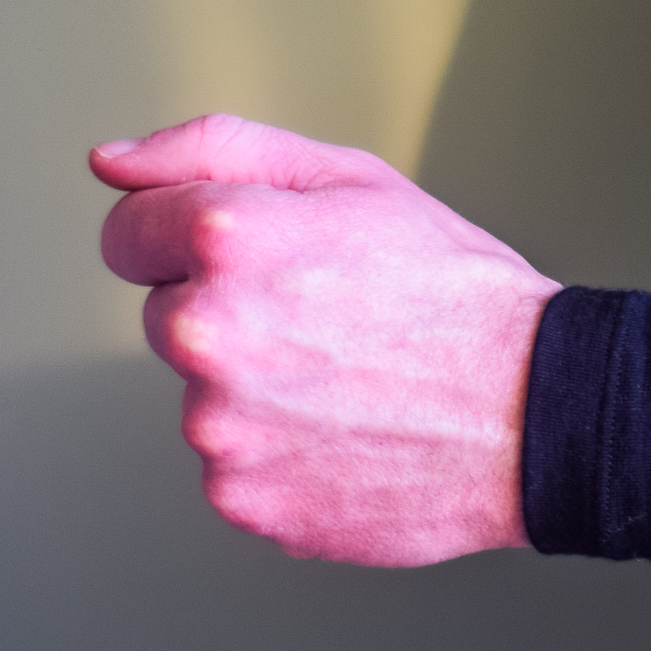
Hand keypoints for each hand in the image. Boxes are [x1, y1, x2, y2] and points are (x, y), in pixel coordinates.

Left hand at [93, 113, 562, 565]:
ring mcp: (220, 426)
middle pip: (169, 321)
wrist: (541, 412)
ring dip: (263, 395)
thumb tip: (109, 166)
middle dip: (234, 319)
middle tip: (335, 328)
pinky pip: (239, 469)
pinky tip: (355, 438)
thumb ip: (213, 151)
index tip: (261, 265)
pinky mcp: (243, 498)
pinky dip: (286, 459)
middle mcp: (207, 333)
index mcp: (225, 238)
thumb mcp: (352, 179)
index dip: (194, 242)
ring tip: (356, 389)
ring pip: (209, 401)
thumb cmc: (457, 295)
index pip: (128, 235)